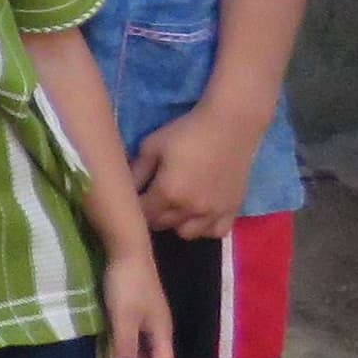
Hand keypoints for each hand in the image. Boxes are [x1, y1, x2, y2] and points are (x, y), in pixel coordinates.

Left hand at [103, 256, 174, 357]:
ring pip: (148, 349)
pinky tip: (123, 357)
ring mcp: (150, 316)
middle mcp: (160, 326)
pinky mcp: (139, 308)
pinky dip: (133, 352)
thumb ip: (125, 344)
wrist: (127, 250)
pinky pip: (140, 339)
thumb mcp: (123, 317)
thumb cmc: (126, 285)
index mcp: (161, 330)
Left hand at [130, 103, 258, 239]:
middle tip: (151, 199)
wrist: (230, 125)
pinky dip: (205, 227)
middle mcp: (190, 209)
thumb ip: (136, 171)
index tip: (133, 197)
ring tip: (175, 206)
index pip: (142, 214)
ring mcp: (214, 212)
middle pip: (162, 225)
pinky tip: (200, 213)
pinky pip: (216, 232)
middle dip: (152, 215)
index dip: (134, 207)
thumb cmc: (187, 131)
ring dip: (176, 223)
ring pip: (187, 233)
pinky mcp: (233, 209)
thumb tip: (124, 189)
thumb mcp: (152, 146)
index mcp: (168, 193)